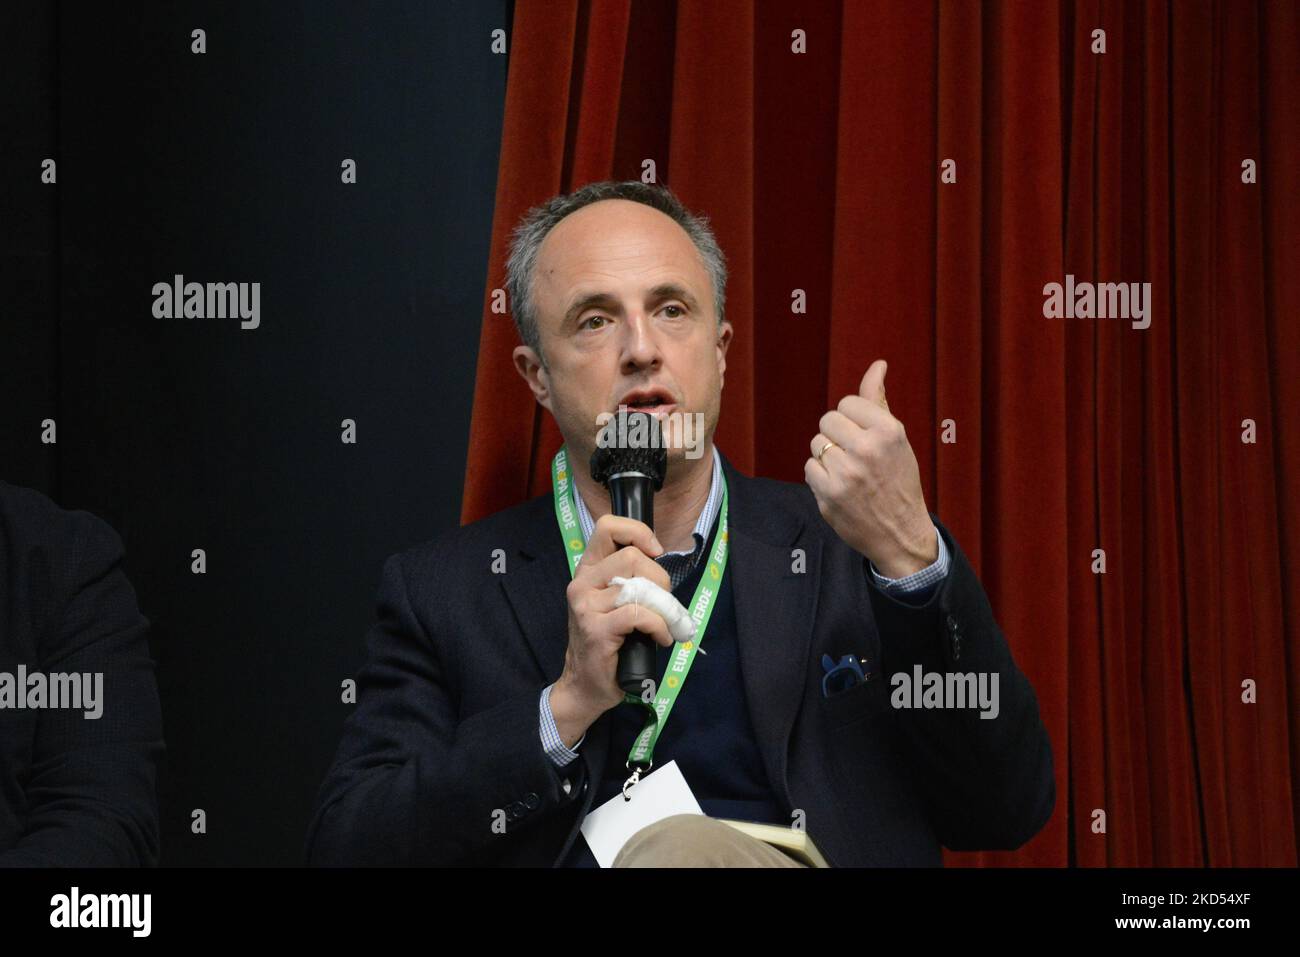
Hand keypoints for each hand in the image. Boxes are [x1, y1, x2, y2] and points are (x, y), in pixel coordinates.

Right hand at [551, 514, 674, 745]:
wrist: (586, 685)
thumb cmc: (609, 642)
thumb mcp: (615, 602)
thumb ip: (631, 578)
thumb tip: (661, 561)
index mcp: (588, 570)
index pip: (608, 527)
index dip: (638, 532)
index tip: (656, 552)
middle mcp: (582, 583)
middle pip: (632, 556)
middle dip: (660, 579)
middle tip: (664, 603)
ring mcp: (586, 606)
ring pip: (639, 586)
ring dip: (664, 607)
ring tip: (667, 624)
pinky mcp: (597, 629)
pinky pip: (640, 614)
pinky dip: (659, 626)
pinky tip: (661, 639)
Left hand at [804, 359, 937, 577]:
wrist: (901, 533)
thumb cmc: (898, 479)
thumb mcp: (895, 438)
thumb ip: (878, 401)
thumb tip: (877, 364)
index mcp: (889, 431)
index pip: (846, 403)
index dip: (851, 420)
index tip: (864, 437)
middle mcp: (868, 449)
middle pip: (827, 421)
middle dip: (836, 435)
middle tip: (854, 455)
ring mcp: (846, 473)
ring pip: (816, 444)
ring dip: (827, 456)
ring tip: (849, 472)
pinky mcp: (829, 495)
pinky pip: (809, 468)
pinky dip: (820, 477)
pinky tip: (839, 487)